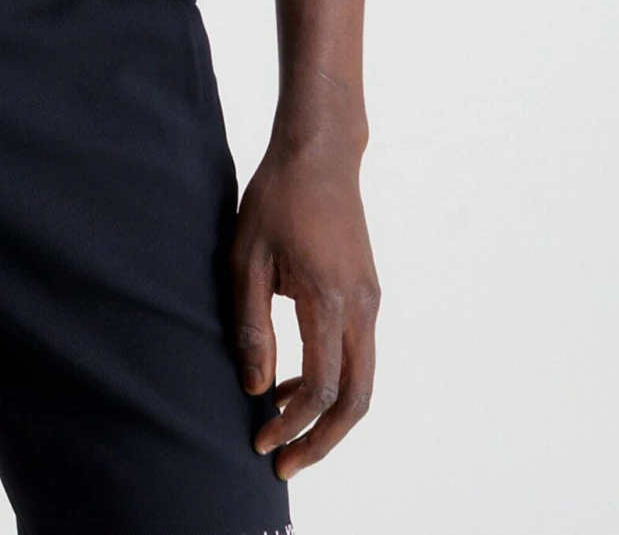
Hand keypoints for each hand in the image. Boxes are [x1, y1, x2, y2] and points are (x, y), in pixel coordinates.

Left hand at [228, 135, 379, 480]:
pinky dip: (334, 382)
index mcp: (328, 297)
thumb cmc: (275, 198)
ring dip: (328, 414)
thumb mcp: (247, 257)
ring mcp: (371, 300)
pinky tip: (295, 379)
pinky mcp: (369, 294)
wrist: (320, 154)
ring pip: (363, 382)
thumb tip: (256, 388)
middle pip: (357, 400)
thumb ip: (251, 324)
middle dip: (322, 441)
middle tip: (284, 463)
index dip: (292, 423)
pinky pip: (359, 355)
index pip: (321, 386)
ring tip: (282, 425)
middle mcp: (361, 306)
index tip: (261, 440)